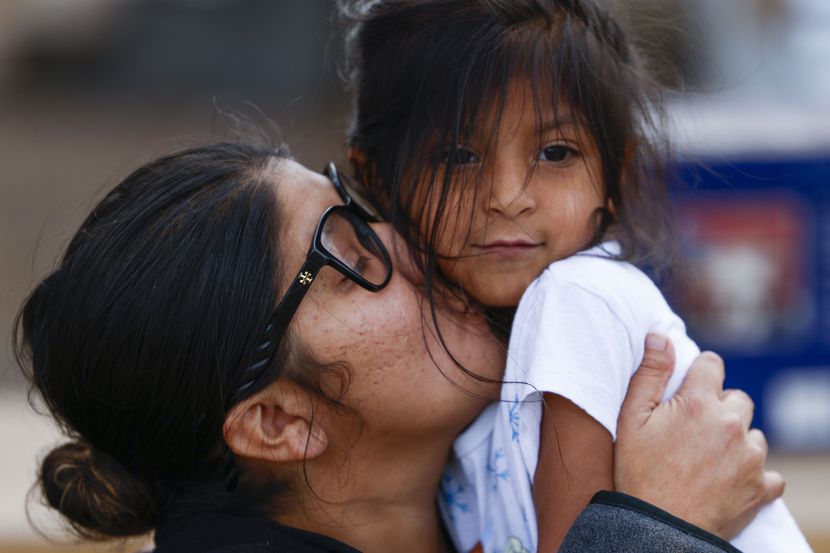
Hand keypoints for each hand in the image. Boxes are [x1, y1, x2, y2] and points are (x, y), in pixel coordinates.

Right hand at [614, 335, 784, 538]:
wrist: (657, 530)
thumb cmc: (638, 472)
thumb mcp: (630, 419)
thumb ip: (649, 374)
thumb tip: (660, 336)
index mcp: (698, 403)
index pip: (712, 364)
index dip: (699, 374)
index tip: (689, 391)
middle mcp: (730, 424)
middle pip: (738, 398)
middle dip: (719, 408)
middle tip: (693, 431)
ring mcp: (750, 457)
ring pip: (753, 434)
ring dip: (737, 440)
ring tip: (709, 459)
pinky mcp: (761, 487)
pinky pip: (770, 472)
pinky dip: (754, 474)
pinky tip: (730, 480)